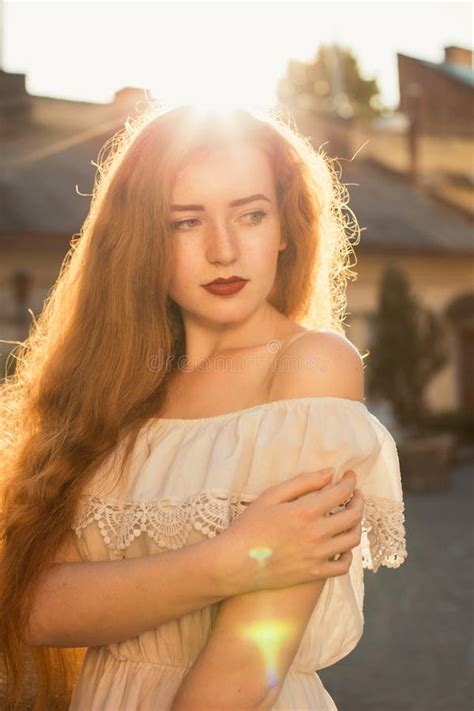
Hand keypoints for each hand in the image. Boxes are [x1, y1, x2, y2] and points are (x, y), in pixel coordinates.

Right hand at [218, 469, 362, 594]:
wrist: (235, 562)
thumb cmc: (249, 526)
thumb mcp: (271, 496)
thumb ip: (302, 483)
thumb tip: (329, 473)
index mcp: (306, 512)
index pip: (341, 492)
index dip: (350, 481)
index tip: (349, 475)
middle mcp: (316, 534)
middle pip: (353, 515)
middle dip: (358, 500)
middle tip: (355, 494)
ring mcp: (317, 556)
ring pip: (352, 539)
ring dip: (356, 524)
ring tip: (351, 516)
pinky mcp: (314, 574)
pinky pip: (343, 566)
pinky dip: (348, 554)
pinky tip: (342, 545)